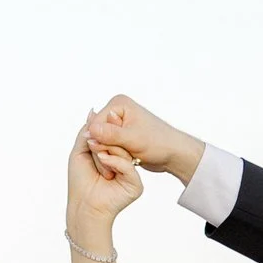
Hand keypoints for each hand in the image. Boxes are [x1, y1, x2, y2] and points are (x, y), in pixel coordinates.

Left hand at [67, 120, 141, 237]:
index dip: (106, 130)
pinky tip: (103, 164)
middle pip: (120, 143)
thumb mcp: (81, 151)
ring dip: (106, 152)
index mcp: (113, 156)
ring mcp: (131, 174)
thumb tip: (92, 111)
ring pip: (124, 152)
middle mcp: (124, 164)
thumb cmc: (80, 181)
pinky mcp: (135, 184)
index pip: (114, 136)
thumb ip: (88, 131)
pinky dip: (113, 162)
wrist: (83, 205)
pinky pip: (128, 166)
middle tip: (91, 144)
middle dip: (104, 141)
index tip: (98, 125)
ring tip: (95, 155)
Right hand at [87, 93, 205, 183]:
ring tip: (128, 158)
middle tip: (125, 157)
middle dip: (106, 148)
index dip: (99, 141)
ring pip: (100, 142)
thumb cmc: (158, 143)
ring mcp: (117, 123)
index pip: (95, 124)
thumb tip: (89, 130)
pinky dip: (114, 156)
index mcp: (118, 103)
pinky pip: (107, 147)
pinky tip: (127, 159)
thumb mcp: (132, 139)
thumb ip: (110, 135)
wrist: (173, 153)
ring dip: (110, 153)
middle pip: (96, 133)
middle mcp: (116, 110)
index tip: (112, 153)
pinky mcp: (119, 135)